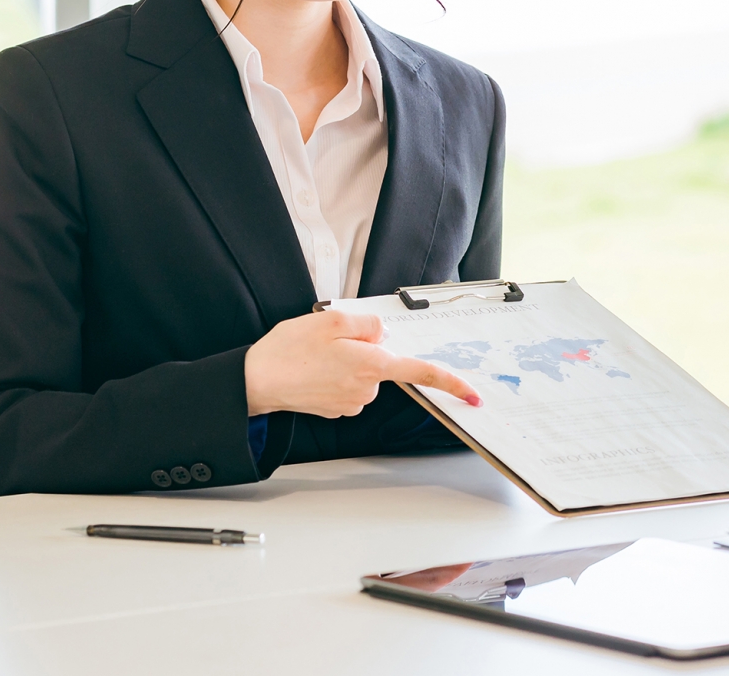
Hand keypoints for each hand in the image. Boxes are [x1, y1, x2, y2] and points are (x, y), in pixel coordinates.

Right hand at [243, 309, 481, 417]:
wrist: (256, 381)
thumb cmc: (289, 350)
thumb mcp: (331, 319)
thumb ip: (368, 324)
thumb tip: (385, 334)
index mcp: (371, 365)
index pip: (420, 372)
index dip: (450, 383)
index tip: (472, 395)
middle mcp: (366, 388)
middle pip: (383, 363)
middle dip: (365, 349)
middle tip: (329, 340)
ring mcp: (351, 401)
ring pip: (364, 373)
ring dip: (347, 361)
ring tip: (315, 355)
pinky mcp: (336, 407)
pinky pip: (348, 384)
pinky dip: (335, 374)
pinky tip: (312, 369)